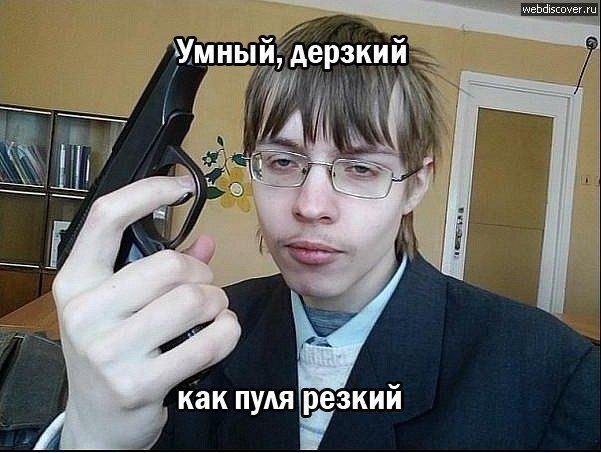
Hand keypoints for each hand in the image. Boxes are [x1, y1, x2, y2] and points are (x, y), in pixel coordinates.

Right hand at [53, 176, 240, 448]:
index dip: (148, 191)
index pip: (106, 217)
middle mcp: (85, 312)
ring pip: (193, 300)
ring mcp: (107, 351)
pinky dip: (227, 332)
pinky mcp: (137, 383)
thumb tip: (206, 241)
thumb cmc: (113, 353)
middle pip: (170, 265)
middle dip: (202, 275)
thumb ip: (159, 269)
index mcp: (76, 282)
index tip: (181, 186)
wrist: (97, 422)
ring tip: (212, 313)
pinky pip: (208, 341)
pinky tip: (221, 334)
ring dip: (217, 303)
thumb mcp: (120, 307)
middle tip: (204, 289)